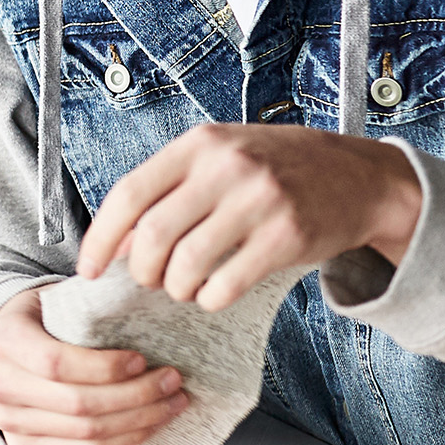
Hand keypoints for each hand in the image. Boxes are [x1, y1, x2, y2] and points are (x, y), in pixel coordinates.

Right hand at [0, 286, 184, 444]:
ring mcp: (10, 422)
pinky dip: (122, 442)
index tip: (140, 360)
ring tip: (170, 404)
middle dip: (136, 396)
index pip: (56, 363)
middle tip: (172, 382)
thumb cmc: (32, 323)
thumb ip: (87, 293)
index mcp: (6, 341)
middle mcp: (1, 386)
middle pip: (78, 404)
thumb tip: (138, 263)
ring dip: (139, 422)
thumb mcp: (49, 298)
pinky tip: (147, 425)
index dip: (104, 367)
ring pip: (86, 434)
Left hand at [78, 123, 421, 310]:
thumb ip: (170, 190)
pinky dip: (209, 299)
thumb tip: (118, 243)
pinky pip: (225, 285)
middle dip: (143, 272)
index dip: (101, 238)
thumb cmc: (275, 170)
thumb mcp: (219, 160)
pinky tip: (214, 293)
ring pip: (187, 265)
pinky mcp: (286, 236)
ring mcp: (259, 200)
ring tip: (185, 287)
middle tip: (153, 281)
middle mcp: (227, 167)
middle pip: (154, 237)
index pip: (129, 194)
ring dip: (176, 289)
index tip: (88, 270)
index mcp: (199, 144)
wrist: (356, 176)